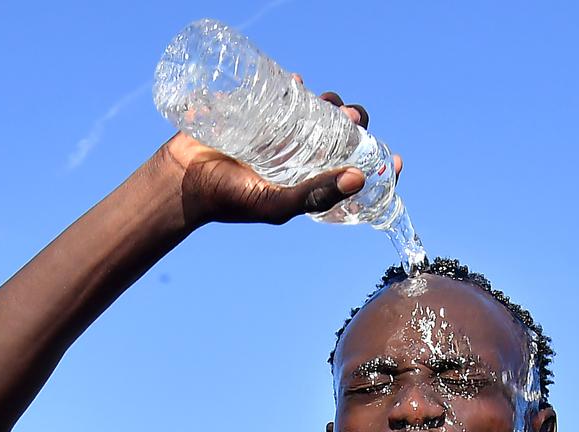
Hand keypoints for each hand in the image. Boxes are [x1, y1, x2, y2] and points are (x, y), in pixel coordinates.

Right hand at [159, 78, 403, 227]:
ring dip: (331, 103)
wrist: (183, 178)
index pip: (353, 168)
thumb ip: (315, 194)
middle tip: (352, 119)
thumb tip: (359, 179)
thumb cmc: (229, 198)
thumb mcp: (276, 203)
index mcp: (310, 178)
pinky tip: (298, 81)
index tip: (396, 159)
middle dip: (355, 123)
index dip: (378, 163)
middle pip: (341, 133)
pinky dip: (295, 84)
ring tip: (329, 103)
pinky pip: (284, 91)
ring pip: (318, 110)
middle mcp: (300, 154)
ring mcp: (281, 131)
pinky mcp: (260, 110)